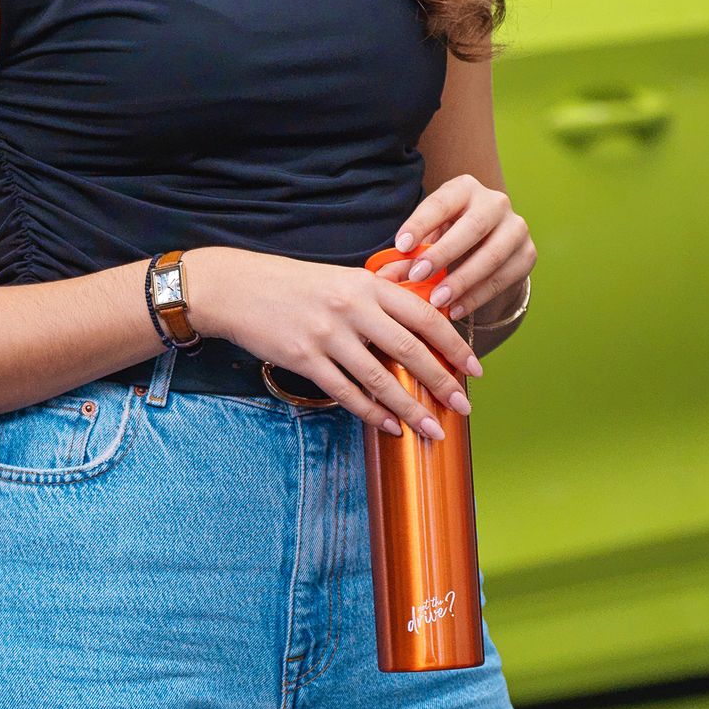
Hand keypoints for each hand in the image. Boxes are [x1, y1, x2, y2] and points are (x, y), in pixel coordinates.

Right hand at [182, 247, 477, 437]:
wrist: (234, 287)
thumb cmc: (289, 284)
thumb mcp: (341, 278)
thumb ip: (377, 296)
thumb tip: (419, 321)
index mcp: (367, 284)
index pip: (425, 315)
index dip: (455, 344)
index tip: (474, 367)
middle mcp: (352, 308)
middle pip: (411, 350)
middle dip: (442, 382)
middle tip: (463, 406)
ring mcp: (327, 334)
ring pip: (380, 379)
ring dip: (410, 408)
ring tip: (431, 429)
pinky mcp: (303, 358)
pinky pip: (346, 393)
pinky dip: (371, 412)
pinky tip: (388, 425)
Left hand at [392, 174, 534, 337]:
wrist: (488, 245)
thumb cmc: (446, 237)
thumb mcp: (425, 239)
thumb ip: (405, 256)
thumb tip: (381, 278)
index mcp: (463, 189)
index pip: (441, 203)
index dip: (421, 224)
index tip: (401, 246)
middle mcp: (494, 203)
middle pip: (472, 227)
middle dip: (443, 253)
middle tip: (417, 276)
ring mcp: (516, 228)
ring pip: (493, 255)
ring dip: (462, 281)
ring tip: (436, 301)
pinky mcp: (527, 254)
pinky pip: (504, 278)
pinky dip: (478, 297)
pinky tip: (455, 310)